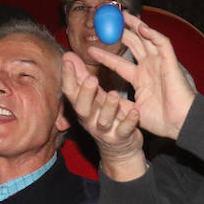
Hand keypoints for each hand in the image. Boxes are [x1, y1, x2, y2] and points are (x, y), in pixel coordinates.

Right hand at [61, 53, 143, 177]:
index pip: (70, 92)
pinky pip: (124, 130)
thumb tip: (68, 56)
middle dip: (85, 93)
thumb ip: (81, 77)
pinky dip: (129, 121)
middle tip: (91, 78)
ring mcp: (105, 130)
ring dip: (108, 107)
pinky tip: (135, 112)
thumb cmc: (104, 116)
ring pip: (104, 121)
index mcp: (82, 108)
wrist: (119, 148)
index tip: (68, 61)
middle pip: (82, 108)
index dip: (68, 77)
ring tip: (115, 94)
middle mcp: (90, 120)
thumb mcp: (92, 98)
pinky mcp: (121, 137)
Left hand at [79, 12, 194, 139]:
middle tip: (107, 21)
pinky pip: (163, 44)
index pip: (119, 63)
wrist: (180, 124)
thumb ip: (117, 101)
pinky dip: (153, 35)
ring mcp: (160, 63)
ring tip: (123, 15)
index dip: (106, 56)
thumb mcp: (131, 110)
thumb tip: (99, 97)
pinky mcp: (170, 62)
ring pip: (147, 38)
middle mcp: (149, 67)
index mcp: (140, 78)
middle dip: (121, 32)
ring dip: (136, 26)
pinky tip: (142, 29)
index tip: (90, 50)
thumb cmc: (160, 120)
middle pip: (133, 44)